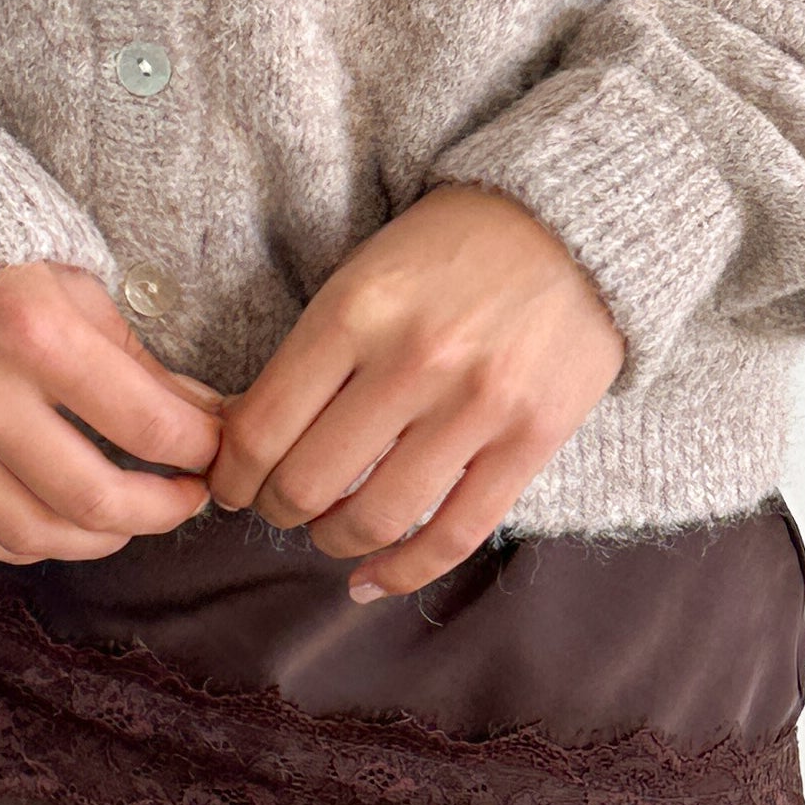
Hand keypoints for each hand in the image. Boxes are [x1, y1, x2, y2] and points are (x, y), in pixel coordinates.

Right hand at [0, 259, 224, 561]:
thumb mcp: (71, 278)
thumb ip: (136, 360)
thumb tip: (204, 420)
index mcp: (30, 328)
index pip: (146, 425)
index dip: (200, 449)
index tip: (217, 450)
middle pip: (90, 499)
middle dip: (160, 511)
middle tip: (188, 498)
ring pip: (27, 532)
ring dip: (97, 540)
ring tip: (130, 519)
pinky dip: (22, 541)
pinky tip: (58, 523)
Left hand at [210, 183, 625, 600]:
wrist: (574, 225)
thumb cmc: (452, 249)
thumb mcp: (364, 273)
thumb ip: (311, 353)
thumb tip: (244, 440)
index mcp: (356, 310)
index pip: (261, 429)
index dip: (231, 474)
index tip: (231, 482)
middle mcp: (415, 360)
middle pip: (307, 483)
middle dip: (276, 508)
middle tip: (278, 503)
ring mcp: (478, 405)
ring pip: (375, 518)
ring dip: (332, 540)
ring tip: (327, 530)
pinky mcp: (531, 441)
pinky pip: (455, 535)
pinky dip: (402, 571)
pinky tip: (370, 579)